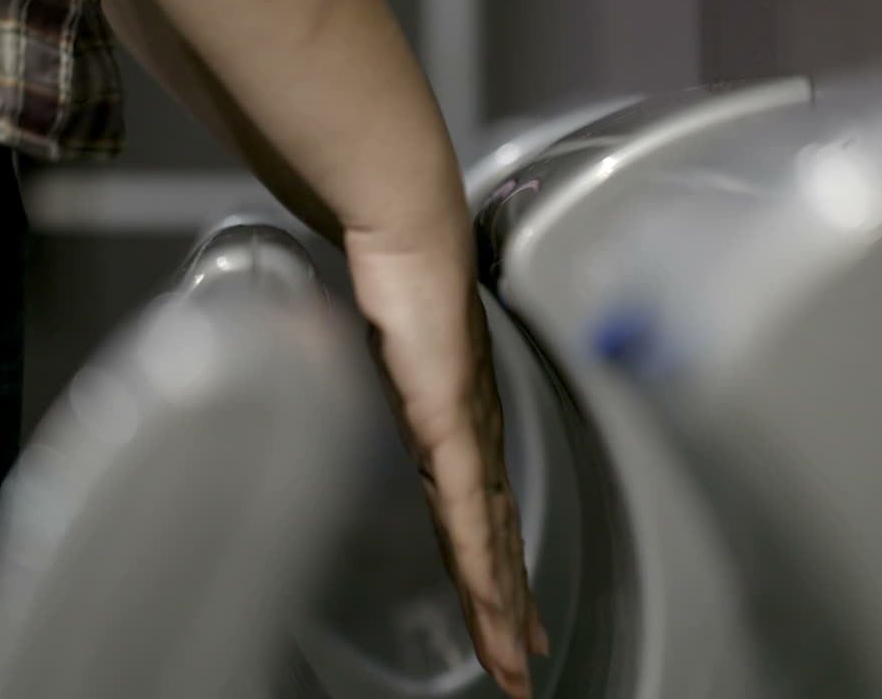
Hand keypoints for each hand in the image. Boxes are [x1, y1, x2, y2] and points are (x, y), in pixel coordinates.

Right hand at [348, 235, 548, 697]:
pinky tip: (495, 608)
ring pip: (489, 543)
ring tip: (515, 663)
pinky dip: (482, 567)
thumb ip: (384, 369)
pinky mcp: (453, 424)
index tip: (511, 609)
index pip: (480, 510)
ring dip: (502, 607)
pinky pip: (469, 512)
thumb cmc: (401, 270)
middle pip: (493, 540)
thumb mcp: (387, 338)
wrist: (408, 226)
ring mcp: (468, 434)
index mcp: (460, 422)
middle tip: (524, 664)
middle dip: (509, 608)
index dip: (496, 565)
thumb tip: (357, 370)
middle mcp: (474, 437)